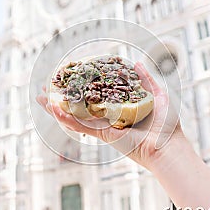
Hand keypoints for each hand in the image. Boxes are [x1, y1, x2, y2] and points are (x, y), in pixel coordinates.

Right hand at [36, 62, 183, 169]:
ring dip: (56, 107)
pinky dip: (67, 119)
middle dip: (63, 96)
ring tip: (40, 98)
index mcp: (119, 108)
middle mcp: (108, 117)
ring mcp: (104, 126)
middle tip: (48, 87)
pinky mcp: (104, 135)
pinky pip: (82, 126)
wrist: (169, 145)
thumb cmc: (167, 125)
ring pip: (75, 116)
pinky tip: (54, 110)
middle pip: (80, 105)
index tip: (71, 75)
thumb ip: (146, 80)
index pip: (96, 95)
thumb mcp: (157, 95)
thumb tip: (136, 63)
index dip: (82, 85)